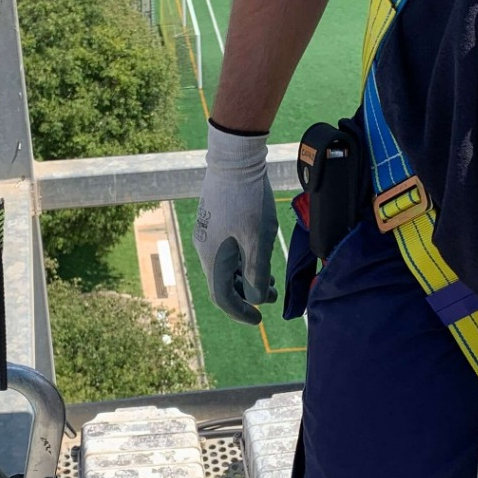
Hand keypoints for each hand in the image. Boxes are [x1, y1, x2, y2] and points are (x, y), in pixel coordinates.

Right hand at [194, 123, 277, 324]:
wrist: (234, 158)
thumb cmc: (249, 199)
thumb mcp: (258, 239)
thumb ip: (256, 273)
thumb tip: (254, 299)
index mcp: (214, 258)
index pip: (223, 298)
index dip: (241, 313)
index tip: (259, 319)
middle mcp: (205, 249)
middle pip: (224, 283)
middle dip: (248, 294)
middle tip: (273, 295)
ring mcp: (207, 233)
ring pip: (226, 266)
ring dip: (247, 276)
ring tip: (270, 277)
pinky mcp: (213, 220)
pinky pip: (225, 251)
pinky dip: (242, 260)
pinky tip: (258, 253)